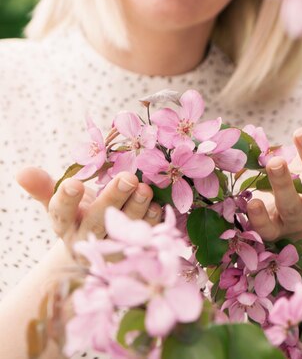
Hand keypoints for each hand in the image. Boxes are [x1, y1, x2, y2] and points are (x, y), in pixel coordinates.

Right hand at [16, 167, 161, 250]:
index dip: (66, 200)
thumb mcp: (60, 200)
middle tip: (127, 178)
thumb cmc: (80, 212)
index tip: (73, 184)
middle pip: (97, 221)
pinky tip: (156, 205)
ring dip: (136, 208)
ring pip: (124, 229)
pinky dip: (152, 221)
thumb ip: (43, 186)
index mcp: (65, 224)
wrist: (100, 245)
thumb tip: (21, 172)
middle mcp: (86, 239)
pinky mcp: (134, 253)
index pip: (61, 212)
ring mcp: (111, 249)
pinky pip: (145, 238)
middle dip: (112, 199)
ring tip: (145, 188)